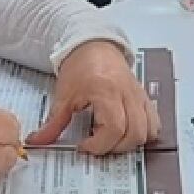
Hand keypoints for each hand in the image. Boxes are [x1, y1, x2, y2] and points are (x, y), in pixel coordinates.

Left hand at [27, 40, 157, 154]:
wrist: (94, 46)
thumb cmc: (80, 67)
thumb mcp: (63, 95)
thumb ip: (53, 122)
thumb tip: (38, 141)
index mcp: (107, 91)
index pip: (114, 128)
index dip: (99, 145)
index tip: (84, 146)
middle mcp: (128, 94)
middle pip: (134, 133)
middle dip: (115, 148)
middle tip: (97, 145)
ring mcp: (139, 96)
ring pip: (148, 130)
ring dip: (131, 143)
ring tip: (111, 140)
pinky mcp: (145, 98)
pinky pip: (154, 122)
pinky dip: (144, 134)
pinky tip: (127, 133)